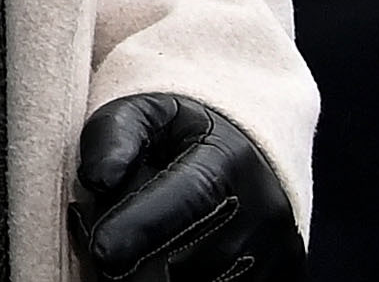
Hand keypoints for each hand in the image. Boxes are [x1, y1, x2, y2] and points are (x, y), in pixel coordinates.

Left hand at [66, 92, 295, 281]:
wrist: (249, 157)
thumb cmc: (183, 137)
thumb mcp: (146, 114)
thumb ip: (114, 134)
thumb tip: (97, 179)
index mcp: (228, 160)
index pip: (187, 199)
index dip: (141, 227)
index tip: (101, 250)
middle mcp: (262, 211)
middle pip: (190, 257)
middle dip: (140, 256)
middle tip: (106, 239)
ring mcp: (275, 253)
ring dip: (159, 274)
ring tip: (142, 242)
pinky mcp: (281, 279)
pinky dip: (184, 281)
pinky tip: (170, 258)